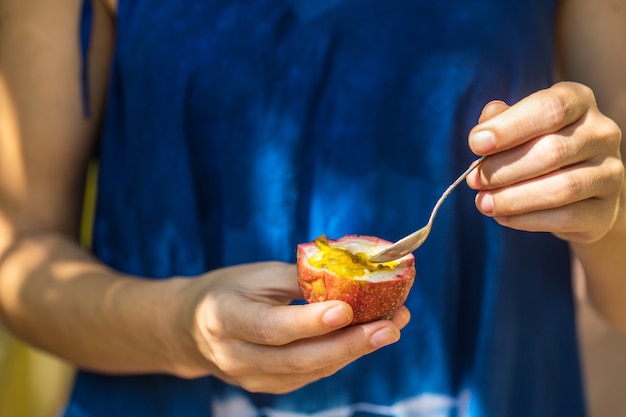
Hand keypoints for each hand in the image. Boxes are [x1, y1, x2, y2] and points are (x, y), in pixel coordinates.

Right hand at [177, 261, 409, 393]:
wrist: (192, 328)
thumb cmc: (229, 290)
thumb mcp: (257, 275)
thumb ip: (300, 280)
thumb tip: (353, 278)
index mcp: (225, 318)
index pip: (272, 328)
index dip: (310, 322)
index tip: (348, 310)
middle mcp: (235, 356)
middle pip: (298, 359)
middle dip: (350, 344)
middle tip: (391, 326)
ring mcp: (251, 378)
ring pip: (310, 370)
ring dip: (355, 350)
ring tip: (391, 326)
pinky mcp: (267, 387)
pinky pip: (310, 374)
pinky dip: (340, 357)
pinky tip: (367, 338)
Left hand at [466, 82, 623, 243]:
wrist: (582, 191)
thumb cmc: (540, 149)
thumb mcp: (520, 127)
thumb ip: (502, 121)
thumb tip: (484, 128)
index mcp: (579, 101)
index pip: (551, 107)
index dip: (510, 126)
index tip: (476, 143)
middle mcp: (602, 132)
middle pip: (552, 151)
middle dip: (503, 169)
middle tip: (474, 180)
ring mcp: (610, 172)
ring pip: (561, 188)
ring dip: (513, 198)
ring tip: (482, 202)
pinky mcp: (606, 210)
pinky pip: (566, 217)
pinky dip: (527, 219)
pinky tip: (502, 217)